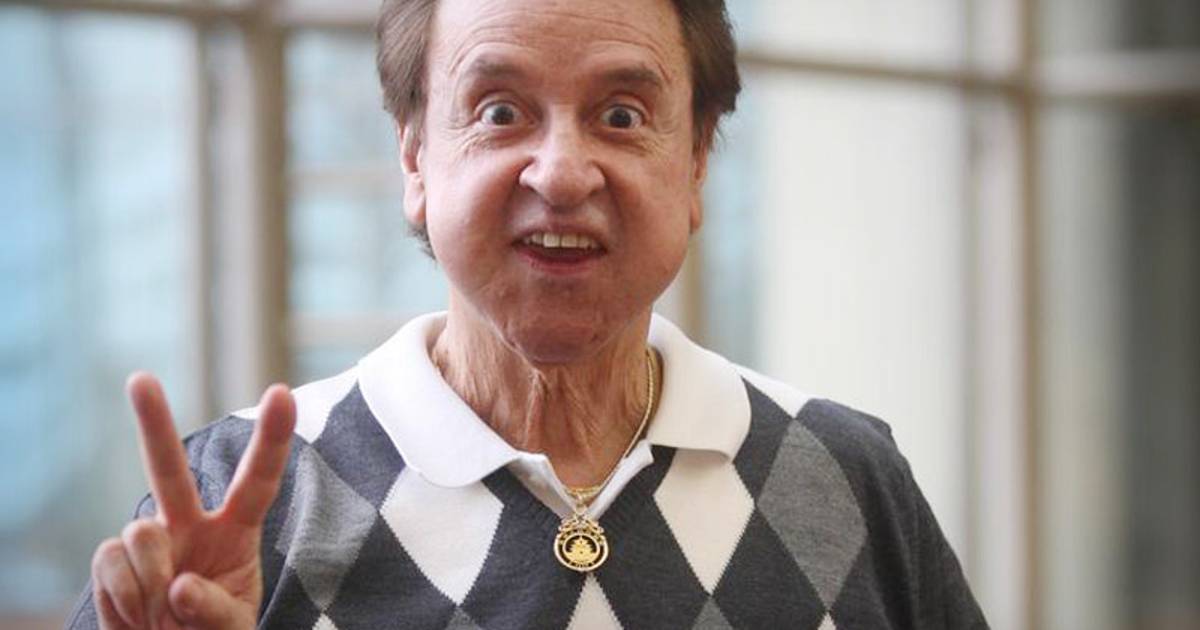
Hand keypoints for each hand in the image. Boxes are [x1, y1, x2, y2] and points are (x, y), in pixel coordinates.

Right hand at [90, 373, 295, 629]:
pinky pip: (110, 562)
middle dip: (153, 423)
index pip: (258, 481)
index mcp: (236, 533)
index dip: (271, 438)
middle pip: (170, 469)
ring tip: (162, 617)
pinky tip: (138, 617)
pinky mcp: (112, 561)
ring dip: (152, 580)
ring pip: (140, 533)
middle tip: (139, 378)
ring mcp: (149, 542)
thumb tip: (181, 585)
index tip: (282, 392)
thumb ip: (217, 611)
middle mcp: (190, 526)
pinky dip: (124, 597)